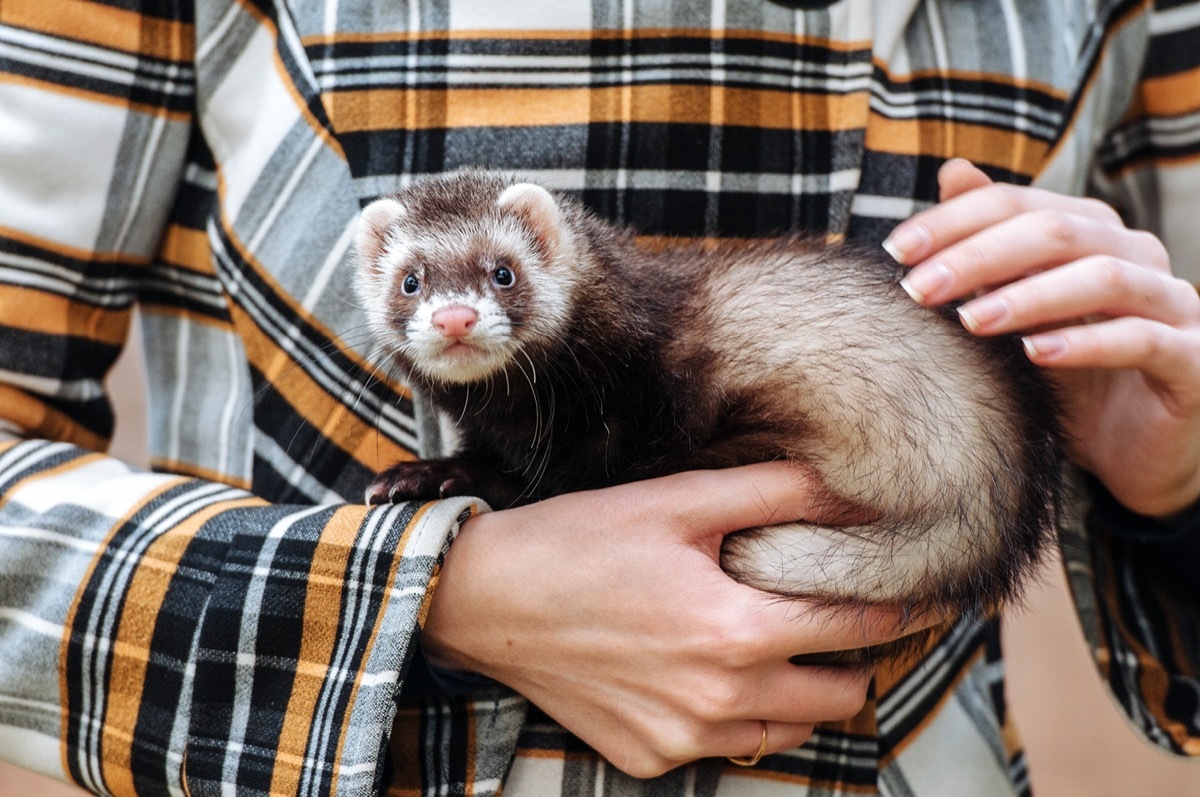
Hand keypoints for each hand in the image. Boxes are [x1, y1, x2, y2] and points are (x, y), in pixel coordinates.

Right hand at [421, 463, 925, 776]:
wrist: (484, 600)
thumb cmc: (579, 541)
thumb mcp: (678, 500)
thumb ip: (773, 491)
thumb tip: (848, 488)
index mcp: (739, 632)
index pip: (858, 628)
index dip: (903, 608)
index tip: (929, 596)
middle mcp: (722, 700)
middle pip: (842, 694)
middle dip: (851, 656)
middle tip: (830, 617)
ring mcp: (684, 739)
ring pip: (790, 728)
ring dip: (798, 689)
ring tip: (768, 641)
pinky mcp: (649, 757)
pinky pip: (726, 747)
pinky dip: (735, 714)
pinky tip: (702, 668)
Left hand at [885, 159, 1199, 517]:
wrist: (1133, 448)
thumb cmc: (1067, 372)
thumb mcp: (1016, 307)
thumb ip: (989, 245)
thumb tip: (952, 171)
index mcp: (1092, 232)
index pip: (1018, 204)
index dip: (955, 221)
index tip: (897, 251)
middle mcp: (1137, 255)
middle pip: (1056, 231)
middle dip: (979, 256)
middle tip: (919, 288)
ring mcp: (1172, 303)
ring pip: (1105, 277)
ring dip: (1030, 296)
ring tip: (971, 321)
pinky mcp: (1191, 358)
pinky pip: (1142, 338)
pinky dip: (1086, 343)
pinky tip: (1035, 354)